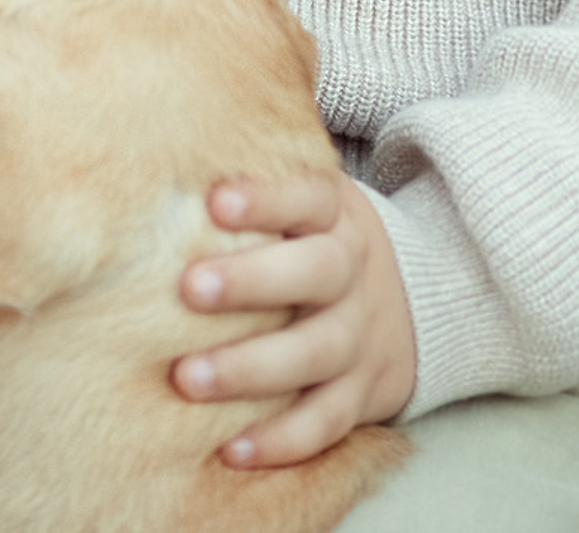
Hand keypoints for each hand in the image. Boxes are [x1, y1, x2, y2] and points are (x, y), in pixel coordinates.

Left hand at [171, 173, 417, 466]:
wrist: (415, 299)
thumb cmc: (316, 239)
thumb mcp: (305, 196)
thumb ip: (254, 174)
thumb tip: (163, 128)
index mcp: (334, 215)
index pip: (307, 197)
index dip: (266, 199)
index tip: (215, 202)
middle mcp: (351, 272)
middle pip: (315, 272)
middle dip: (251, 282)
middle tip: (189, 289)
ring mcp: (360, 336)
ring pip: (315, 352)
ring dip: (252, 368)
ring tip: (187, 378)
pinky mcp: (361, 394)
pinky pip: (327, 422)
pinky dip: (284, 440)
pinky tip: (232, 449)